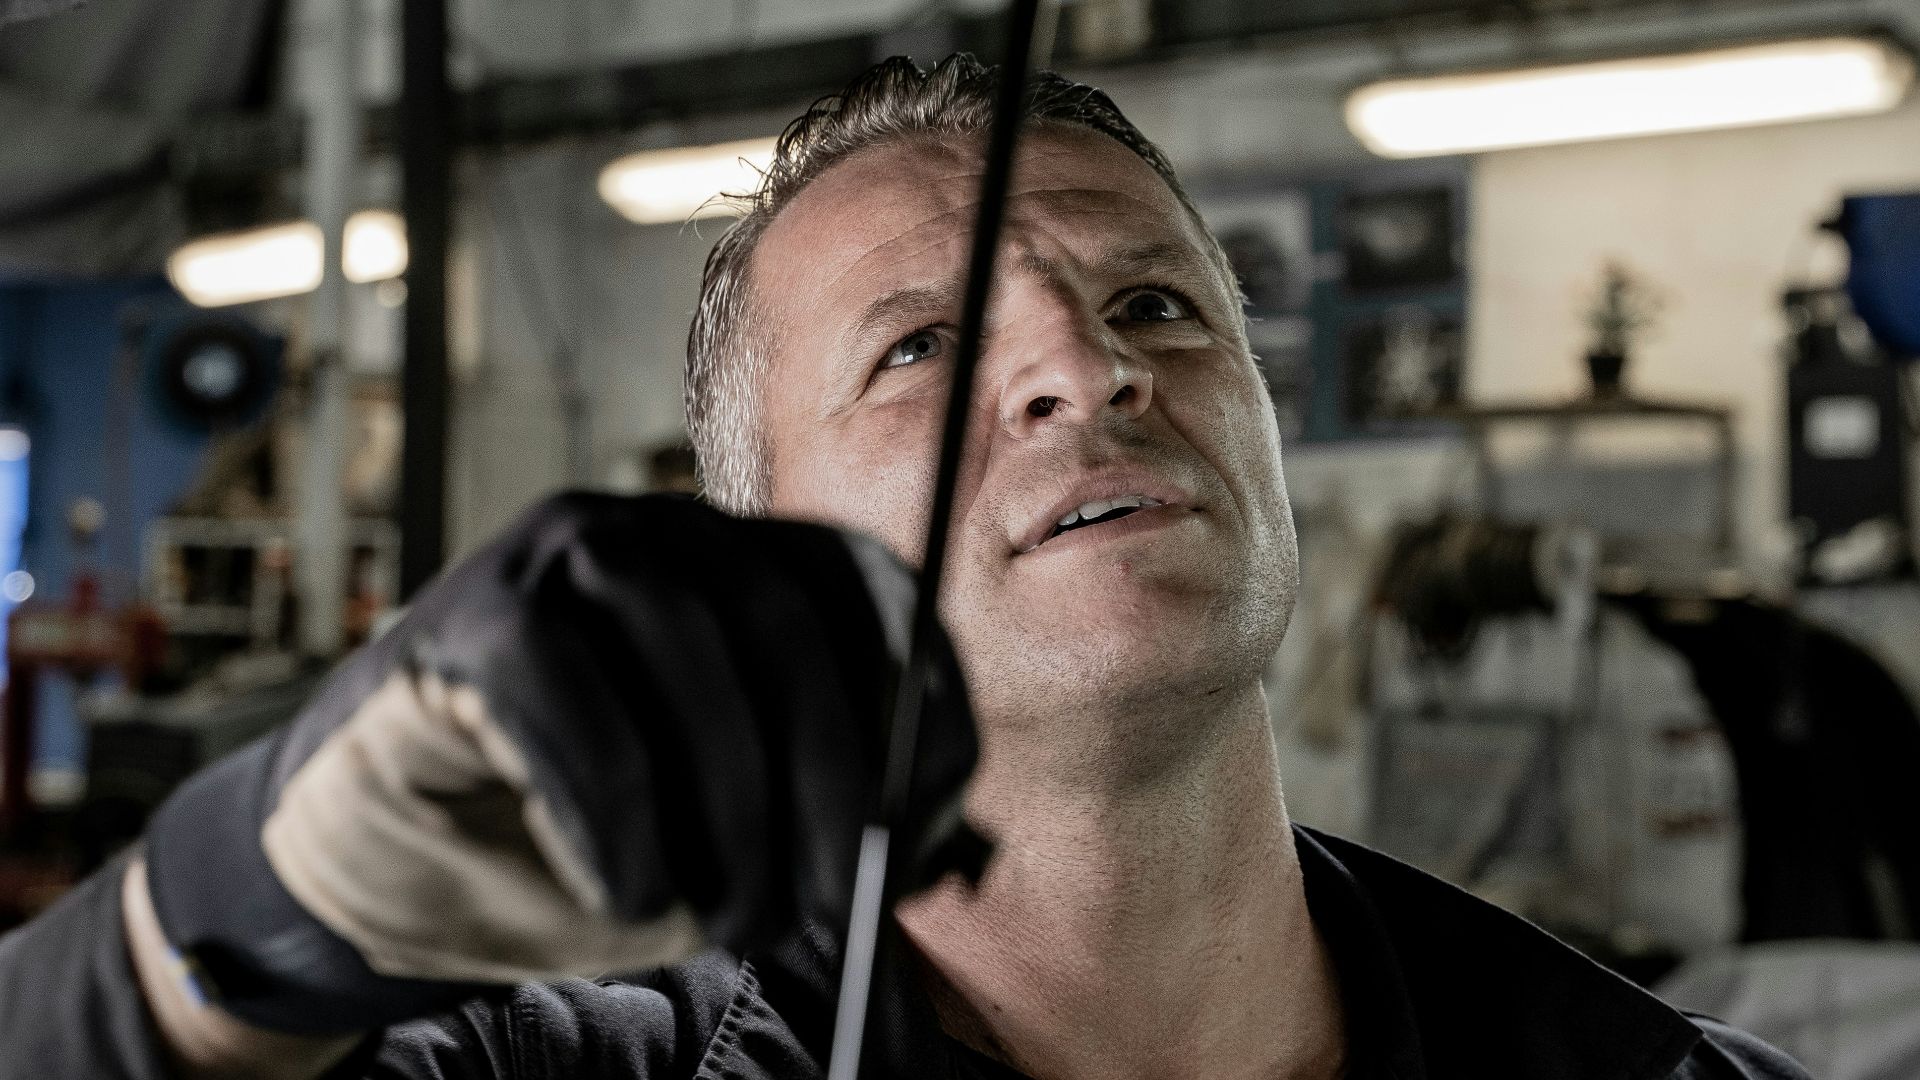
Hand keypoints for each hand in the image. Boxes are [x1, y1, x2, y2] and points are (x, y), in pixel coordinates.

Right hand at [139, 494, 980, 1036]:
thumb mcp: (737, 848)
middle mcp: (664, 535)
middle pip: (784, 615)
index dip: (919, 697)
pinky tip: (630, 895)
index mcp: (747, 567)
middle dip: (831, 773)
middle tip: (839, 900)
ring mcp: (560, 558)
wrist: (395, 869)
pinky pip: (568, 694)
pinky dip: (616, 811)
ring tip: (736, 920)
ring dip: (730, 802)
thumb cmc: (585, 848)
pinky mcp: (471, 616)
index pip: (868, 591)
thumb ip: (835, 830)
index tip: (931, 814)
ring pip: (684, 641)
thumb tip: (929, 842)